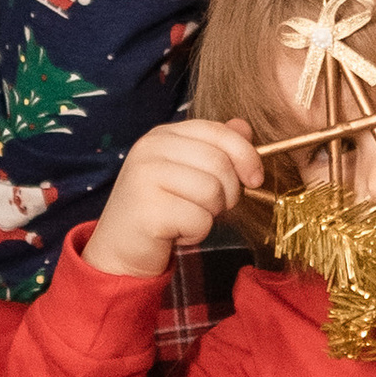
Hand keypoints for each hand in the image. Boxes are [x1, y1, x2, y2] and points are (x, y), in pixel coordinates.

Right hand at [86, 116, 266, 279]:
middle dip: (229, 192)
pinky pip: (199, 219)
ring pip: (212, 191)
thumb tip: (245, 127)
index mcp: (163, 135)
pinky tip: (177, 233)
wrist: (121, 249)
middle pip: (220, 163)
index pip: (218, 132)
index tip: (255, 178)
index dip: (246, 155)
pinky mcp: (148, 209)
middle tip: (212, 208)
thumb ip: (216, 148)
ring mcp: (145, 176)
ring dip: (211, 214)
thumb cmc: (162, 209)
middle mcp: (150, 149)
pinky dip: (197, 232)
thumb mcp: (189, 172)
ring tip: (188, 218)